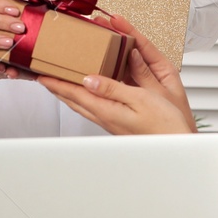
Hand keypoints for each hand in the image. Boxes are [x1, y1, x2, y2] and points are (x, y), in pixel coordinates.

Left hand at [36, 15, 196, 134]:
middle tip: (44, 75)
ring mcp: (110, 121)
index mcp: (106, 109)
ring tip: (60, 81)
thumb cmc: (164, 124)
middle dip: (57, 87)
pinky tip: (88, 92)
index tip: (41, 73)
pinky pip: (93, 106)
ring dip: (68, 92)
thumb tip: (88, 79)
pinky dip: (83, 96)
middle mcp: (104, 116)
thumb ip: (112, 88)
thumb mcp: (140, 99)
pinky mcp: (117, 122)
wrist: (176, 144)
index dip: (56, 83)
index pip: (73, 93)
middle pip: (73, 99)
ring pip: (81, 104)